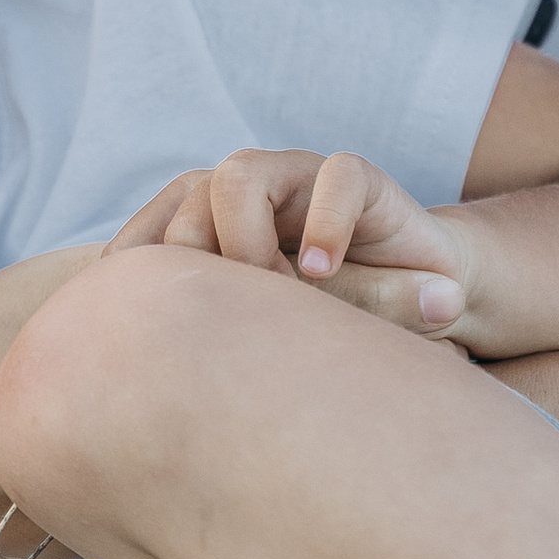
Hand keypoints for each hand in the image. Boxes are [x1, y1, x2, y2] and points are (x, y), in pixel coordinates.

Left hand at [110, 146, 481, 341]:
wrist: (424, 293)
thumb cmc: (330, 324)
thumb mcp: (270, 338)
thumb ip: (216, 338)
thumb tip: (134, 382)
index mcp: (203, 226)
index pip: (139, 243)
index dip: (147, 287)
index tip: (167, 347)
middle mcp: (241, 196)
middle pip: (184, 209)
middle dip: (204, 273)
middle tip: (242, 330)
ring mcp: (298, 180)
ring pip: (238, 176)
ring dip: (249, 244)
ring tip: (283, 297)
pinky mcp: (360, 180)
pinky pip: (336, 177)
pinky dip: (325, 225)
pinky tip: (323, 273)